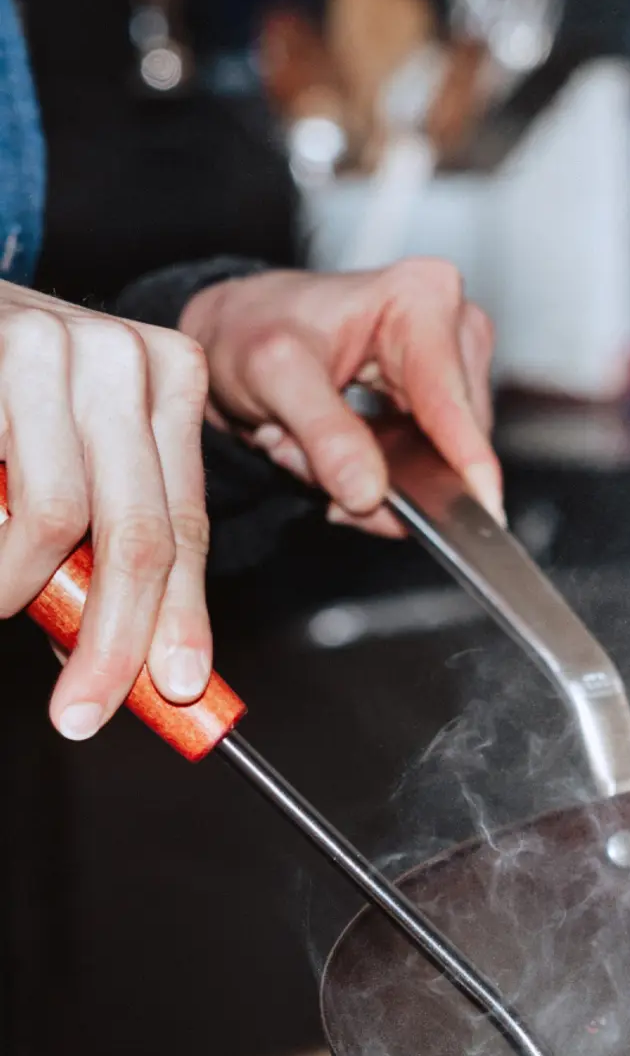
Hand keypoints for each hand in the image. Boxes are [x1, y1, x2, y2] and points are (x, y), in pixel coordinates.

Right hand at [0, 281, 211, 739]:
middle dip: (111, 638)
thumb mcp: (80, 449)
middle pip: (140, 534)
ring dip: (17, 586)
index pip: (187, 526)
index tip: (173, 688)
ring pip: (58, 517)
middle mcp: (126, 358)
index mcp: (172, 380)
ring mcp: (54, 345)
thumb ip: (112, 537)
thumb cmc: (7, 389)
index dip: (181, 618)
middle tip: (80, 710)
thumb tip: (140, 658)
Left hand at [179, 259, 501, 535]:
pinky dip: (380, 480)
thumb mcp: (272, 375)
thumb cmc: (251, 329)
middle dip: (385, 474)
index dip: (465, 460)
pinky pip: (430, 468)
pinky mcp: (444, 404)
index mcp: (422, 298)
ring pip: (441, 464)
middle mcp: (453, 327)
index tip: (483, 510)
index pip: (450, 399)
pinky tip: (338, 459)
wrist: (237, 331)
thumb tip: (369, 492)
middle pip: (451, 441)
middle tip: (305, 457)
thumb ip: (323, 433)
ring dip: (375, 479)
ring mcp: (454, 368)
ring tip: (311, 450)